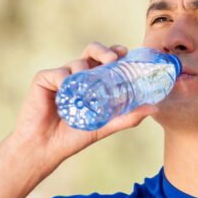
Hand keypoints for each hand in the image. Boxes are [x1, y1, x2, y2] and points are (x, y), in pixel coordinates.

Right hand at [9, 41, 158, 169]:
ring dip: (84, 72)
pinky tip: (66, 92)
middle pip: (91, 51)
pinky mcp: (44, 79)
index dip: (114, 52)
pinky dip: (64, 80)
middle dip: (103, 51)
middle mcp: (76, 75)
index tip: (124, 53)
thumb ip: (127, 117)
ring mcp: (60, 76)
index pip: (104, 60)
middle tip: (112, 59)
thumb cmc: (73, 136)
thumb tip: (154, 108)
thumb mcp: (105, 126)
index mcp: (90, 82)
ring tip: (85, 90)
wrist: (46, 147)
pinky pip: (58, 72)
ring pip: (77, 62)